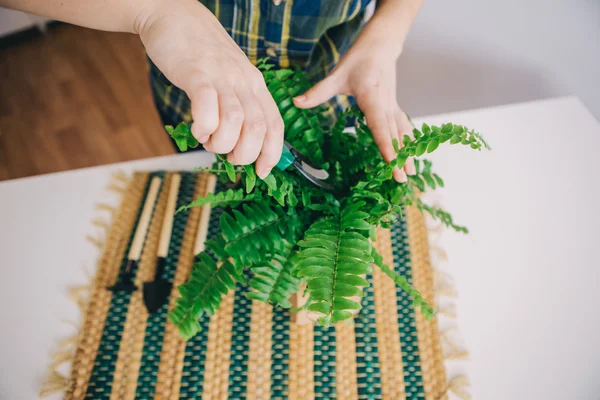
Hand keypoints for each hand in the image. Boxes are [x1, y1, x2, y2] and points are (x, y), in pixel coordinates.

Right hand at [137, 0, 283, 177]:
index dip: (272, 154)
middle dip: (245, 154)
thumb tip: (236, 144)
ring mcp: (221, 77)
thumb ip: (237, 106)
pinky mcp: (196, 73)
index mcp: (255, 85)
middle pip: (258, 128)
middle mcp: (244, 82)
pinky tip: (197, 130)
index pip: (275, 125)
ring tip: (208, 141)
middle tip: (227, 155)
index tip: (261, 172)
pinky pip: (207, 105)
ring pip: (236, 121)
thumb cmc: (201, 55)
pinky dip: (204, 126)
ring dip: (222, 143)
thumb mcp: (229, 78)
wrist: (175, 16)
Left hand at [293, 13, 415, 182]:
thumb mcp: (336, 75)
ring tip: (411, 174)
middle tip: (401, 178)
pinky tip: (412, 158)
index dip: (386, 143)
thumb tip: (296, 103)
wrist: (381, 46)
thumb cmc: (358, 59)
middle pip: (393, 134)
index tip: (391, 160)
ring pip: (402, 132)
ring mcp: (393, 106)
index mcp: (371, 96)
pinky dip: (408, 143)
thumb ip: (317, 92)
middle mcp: (386, 104)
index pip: (379, 123)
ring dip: (408, 153)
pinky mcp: (395, 108)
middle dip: (399, 156)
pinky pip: (403, 128)